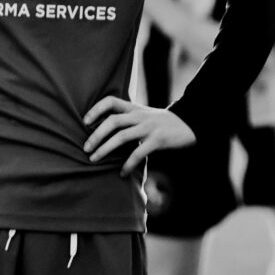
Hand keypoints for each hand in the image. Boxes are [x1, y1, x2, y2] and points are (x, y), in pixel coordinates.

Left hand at [82, 97, 196, 175]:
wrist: (189, 125)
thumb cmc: (162, 123)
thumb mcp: (144, 115)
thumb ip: (128, 118)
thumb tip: (105, 129)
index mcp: (134, 108)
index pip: (111, 101)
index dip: (96, 109)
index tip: (85, 122)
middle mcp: (139, 115)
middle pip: (112, 121)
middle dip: (96, 135)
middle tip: (85, 149)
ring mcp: (149, 127)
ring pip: (121, 136)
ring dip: (105, 149)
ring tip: (94, 160)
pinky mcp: (158, 140)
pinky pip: (138, 152)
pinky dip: (127, 164)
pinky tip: (122, 173)